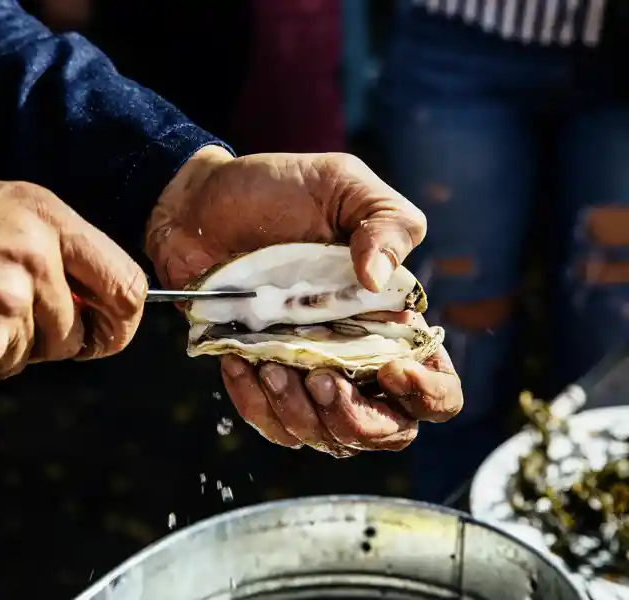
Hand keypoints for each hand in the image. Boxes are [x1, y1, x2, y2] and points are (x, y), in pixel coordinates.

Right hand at [0, 174, 146, 391]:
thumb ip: (45, 245)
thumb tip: (85, 292)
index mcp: (44, 217)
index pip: (126, 285)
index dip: (121, 320)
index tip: (105, 334)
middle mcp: (35, 260)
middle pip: (76, 334)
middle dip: (45, 339)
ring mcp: (6, 307)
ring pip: (28, 356)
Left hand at [146, 147, 461, 455]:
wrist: (200, 202)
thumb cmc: (278, 189)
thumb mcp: (343, 183)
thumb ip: (386, 221)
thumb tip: (378, 281)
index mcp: (389, 318)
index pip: (435, 386)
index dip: (427, 394)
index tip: (390, 370)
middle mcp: (353, 354)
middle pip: (385, 430)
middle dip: (358, 421)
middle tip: (322, 379)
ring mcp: (305, 370)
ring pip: (324, 437)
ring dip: (300, 413)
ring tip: (271, 363)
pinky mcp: (259, 375)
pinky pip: (268, 421)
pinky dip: (254, 403)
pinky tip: (237, 359)